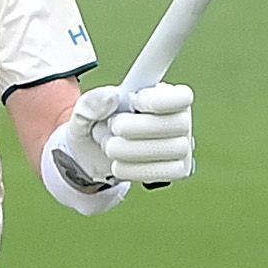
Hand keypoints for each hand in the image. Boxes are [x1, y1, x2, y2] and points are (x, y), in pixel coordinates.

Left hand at [67, 82, 195, 187]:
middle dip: (140, 127)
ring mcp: (183, 146)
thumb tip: (112, 96)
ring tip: (110, 146)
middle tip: (114, 126)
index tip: (135, 100)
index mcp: (164, 94)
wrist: (91, 156)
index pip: (182, 95)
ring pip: (173, 149)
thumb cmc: (95, 125)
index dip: (162, 99)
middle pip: (178, 123)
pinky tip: (118, 165)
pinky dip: (137, 170)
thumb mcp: (84, 111)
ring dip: (133, 149)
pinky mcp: (178, 169)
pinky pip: (167, 172)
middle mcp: (181, 119)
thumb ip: (92, 101)